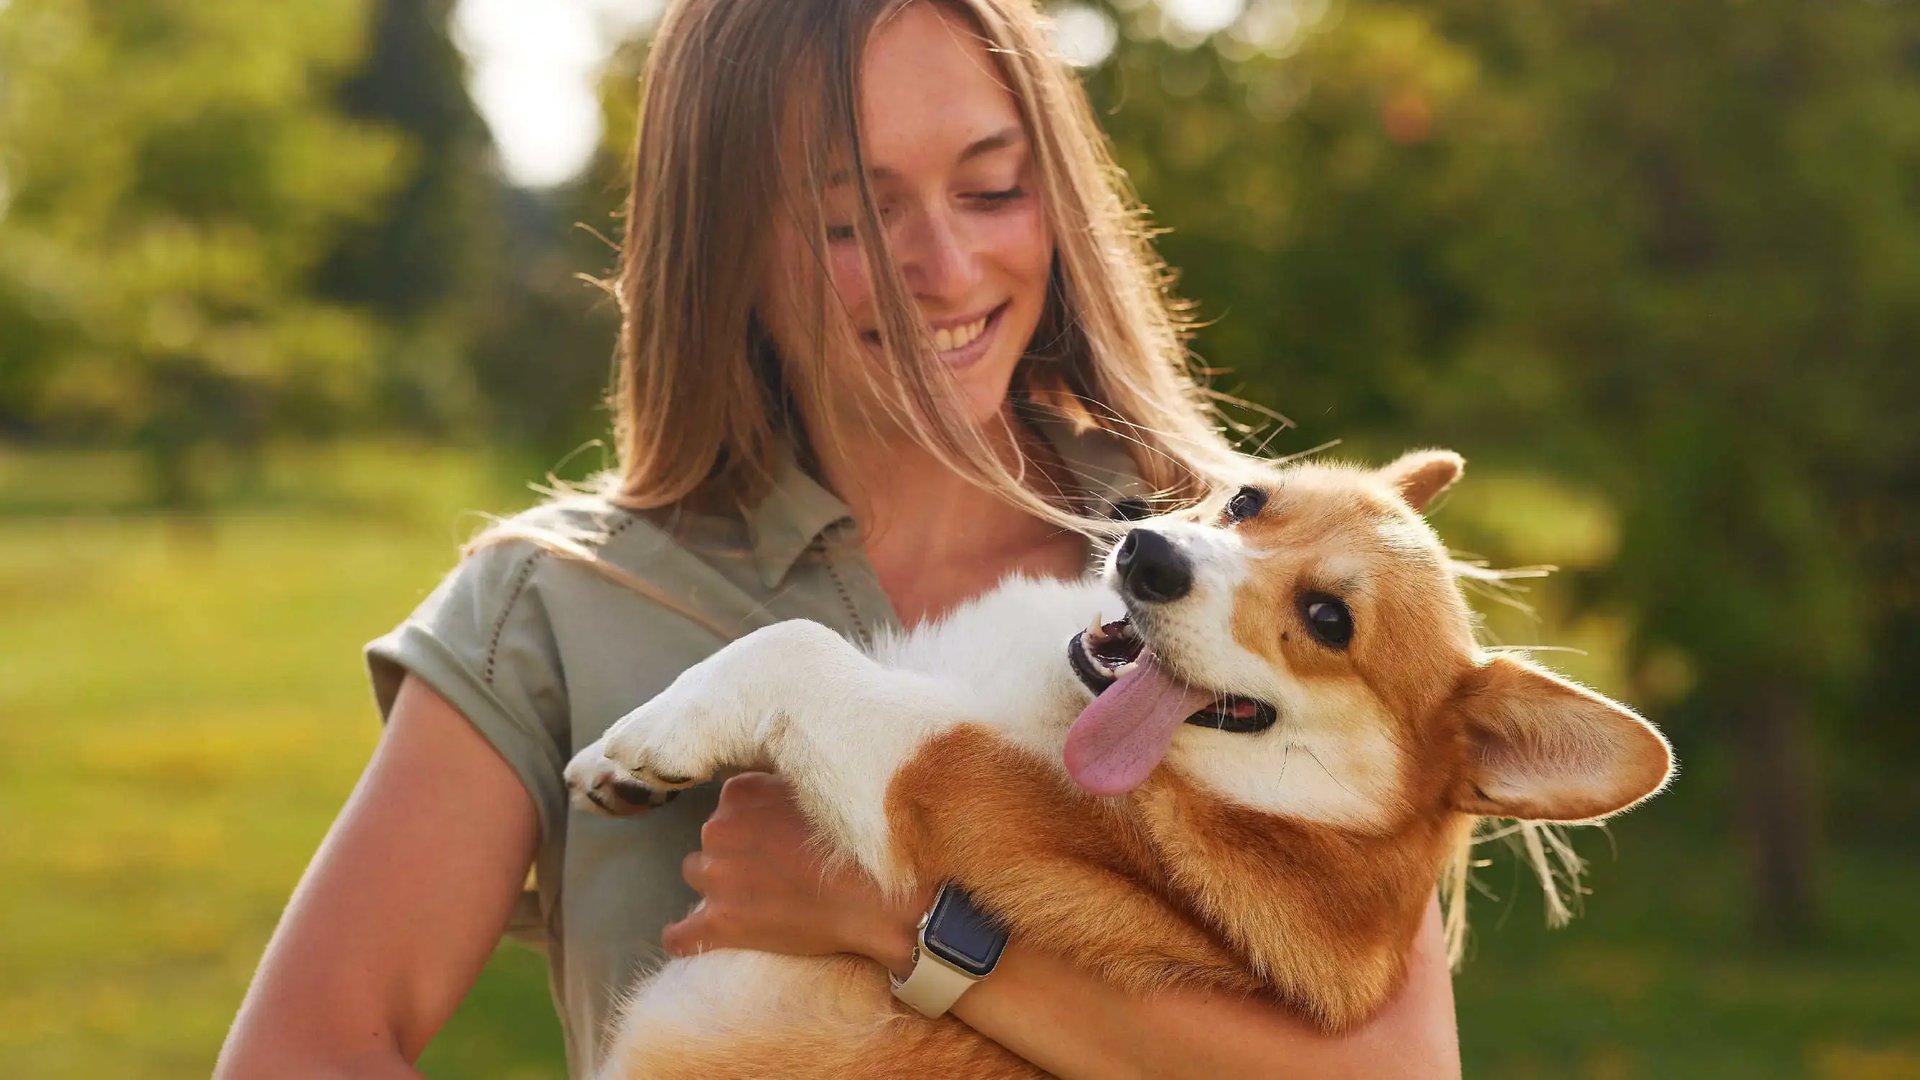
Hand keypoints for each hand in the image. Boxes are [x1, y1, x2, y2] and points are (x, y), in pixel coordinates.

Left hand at [661, 772, 933, 974]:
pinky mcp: (719, 923)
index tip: (775, 839)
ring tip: (750, 898)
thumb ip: (783, 788)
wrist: (875, 898)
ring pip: (696, 875)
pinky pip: (680, 934)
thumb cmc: (854, 844)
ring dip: (716, 885)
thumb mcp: (818, 792)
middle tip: (773, 870)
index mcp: (740, 793)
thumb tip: (774, 791)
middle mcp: (718, 829)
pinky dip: (683, 937)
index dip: (752, 825)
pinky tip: (688, 938)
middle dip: (734, 853)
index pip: (729, 807)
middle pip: (712, 840)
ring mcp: (716, 877)